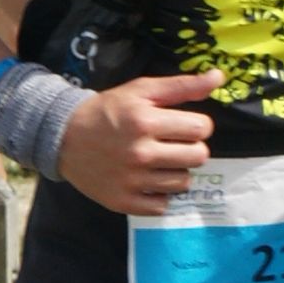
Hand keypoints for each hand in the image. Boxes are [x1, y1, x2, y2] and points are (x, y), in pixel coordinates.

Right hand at [57, 72, 221, 217]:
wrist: (64, 137)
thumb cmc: (108, 111)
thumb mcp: (141, 90)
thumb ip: (182, 85)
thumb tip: (220, 77)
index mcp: (145, 121)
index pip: (202, 128)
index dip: (195, 125)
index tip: (179, 125)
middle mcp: (140, 152)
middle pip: (199, 157)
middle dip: (190, 148)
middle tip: (171, 144)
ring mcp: (132, 180)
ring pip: (184, 182)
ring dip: (176, 171)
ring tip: (158, 162)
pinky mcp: (124, 202)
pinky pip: (163, 205)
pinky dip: (159, 194)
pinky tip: (147, 180)